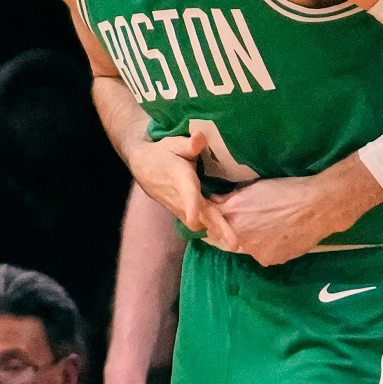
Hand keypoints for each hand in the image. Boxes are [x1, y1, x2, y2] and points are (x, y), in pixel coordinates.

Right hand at [131, 132, 237, 250]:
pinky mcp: (186, 214)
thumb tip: (200, 138)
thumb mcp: (174, 143)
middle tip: (235, 245)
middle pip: (202, 218)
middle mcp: (182, 199)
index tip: (193, 219)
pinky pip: (203, 223)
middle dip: (219, 230)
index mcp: (182, 181)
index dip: (191, 207)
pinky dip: (216, 228)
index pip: (187, 196)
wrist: (144, 167)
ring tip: (239, 242)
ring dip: (220, 232)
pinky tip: (231, 234)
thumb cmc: (163, 153)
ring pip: (203, 224)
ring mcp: (183, 210)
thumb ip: (189, 144)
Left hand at [211, 176, 329, 265]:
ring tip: (274, 226)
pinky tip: (282, 236)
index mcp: (232, 214)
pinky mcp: (268, 260)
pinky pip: (264, 254)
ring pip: (248, 246)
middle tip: (257, 219)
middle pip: (229, 235)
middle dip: (237, 228)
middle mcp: (237, 235)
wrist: (316, 207)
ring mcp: (253, 251)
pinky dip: (269, 247)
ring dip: (254, 239)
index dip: (220, 217)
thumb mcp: (255, 187)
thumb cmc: (286, 190)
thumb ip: (231, 197)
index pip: (213, 220)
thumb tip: (214, 200)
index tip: (228, 214)